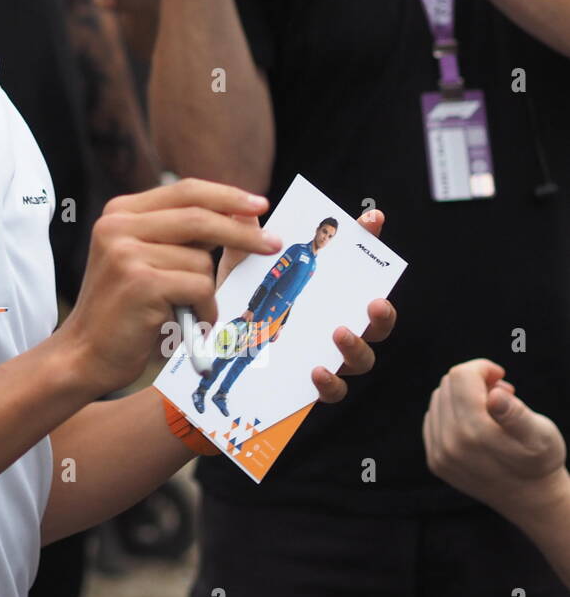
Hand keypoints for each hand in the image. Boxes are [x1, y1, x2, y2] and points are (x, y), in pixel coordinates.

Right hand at [56, 179, 280, 396]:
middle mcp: (117, 225)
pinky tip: (184, 323)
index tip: (259, 205)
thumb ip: (189, 238)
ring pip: (201, 261)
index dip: (227, 195)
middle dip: (242, 232)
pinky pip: (198, 288)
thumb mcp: (151, 261)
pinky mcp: (139, 281)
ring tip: (187, 312)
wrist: (85, 354)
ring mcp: (125, 251)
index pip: (185, 190)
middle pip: (199, 216)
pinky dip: (202, 310)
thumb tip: (248, 219)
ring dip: (207, 293)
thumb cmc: (127, 312)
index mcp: (120, 212)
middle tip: (273, 245)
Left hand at [217, 207, 394, 404]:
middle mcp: (339, 322)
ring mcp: (331, 356)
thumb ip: (247, 238)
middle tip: (375, 302)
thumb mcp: (240, 266)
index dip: (370, 240)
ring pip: (363, 357)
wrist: (213, 343)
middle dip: (383, 311)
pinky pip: (333, 390)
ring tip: (340, 332)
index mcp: (329, 289)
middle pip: (377, 320)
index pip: (358, 263)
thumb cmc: (238, 297)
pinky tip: (316, 370)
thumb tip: (242, 206)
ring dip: (356, 346)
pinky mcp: (313, 385)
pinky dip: (330, 383)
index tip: (371, 219)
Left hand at [424, 359, 567, 522]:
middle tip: (501, 393)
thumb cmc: (540, 461)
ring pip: (438, 399)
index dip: (482, 368)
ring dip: (462, 397)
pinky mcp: (434, 460)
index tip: (500, 376)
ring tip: (490, 410)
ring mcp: (439, 454)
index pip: (461, 376)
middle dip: (474, 382)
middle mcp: (450, 443)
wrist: (530, 499)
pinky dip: (451, 413)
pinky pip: (432, 419)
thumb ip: (516, 413)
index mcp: (475, 431)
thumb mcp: (541, 434)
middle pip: (448, 385)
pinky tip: (475, 424)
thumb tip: (494, 396)